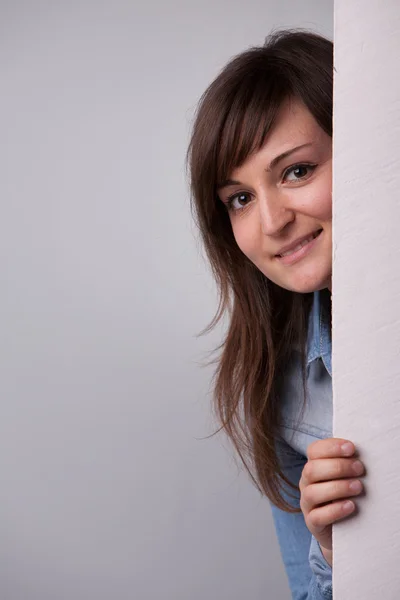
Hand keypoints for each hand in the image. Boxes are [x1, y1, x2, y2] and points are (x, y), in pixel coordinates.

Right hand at [299, 438, 364, 557]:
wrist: (342, 527)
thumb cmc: (345, 494)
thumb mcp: (344, 476)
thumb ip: (348, 463)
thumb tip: (362, 453)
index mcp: (313, 466)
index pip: (314, 450)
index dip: (331, 447)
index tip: (351, 448)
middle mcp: (306, 482)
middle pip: (311, 470)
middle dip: (338, 467)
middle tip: (359, 469)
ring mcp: (307, 503)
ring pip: (312, 493)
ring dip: (337, 487)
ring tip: (358, 487)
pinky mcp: (313, 522)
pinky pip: (317, 516)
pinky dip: (335, 510)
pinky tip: (351, 505)